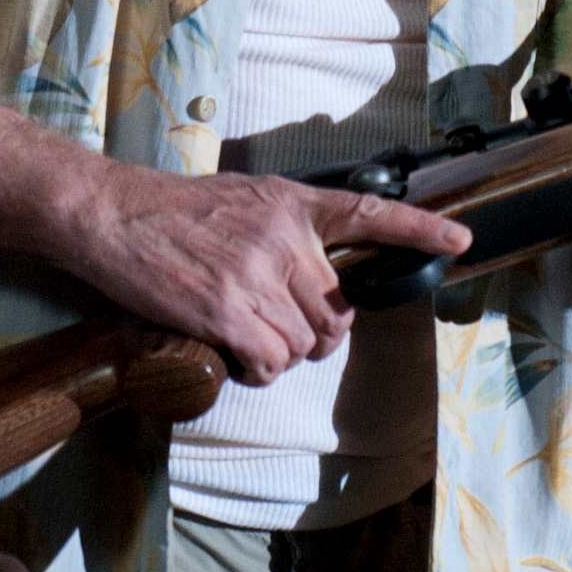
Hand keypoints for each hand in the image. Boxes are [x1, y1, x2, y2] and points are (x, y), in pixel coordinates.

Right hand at [62, 168, 472, 385]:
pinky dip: (254, 371)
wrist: (111, 216)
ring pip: (303, 345)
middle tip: (273, 329)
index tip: (459, 241)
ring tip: (241, 338)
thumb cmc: (170, 211)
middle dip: (312, 334)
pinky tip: (230, 354)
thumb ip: (284, 228)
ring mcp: (257, 275)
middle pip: (333, 314)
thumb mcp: (242, 200)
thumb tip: (313, 270)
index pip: (368, 215)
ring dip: (277, 355)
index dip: (419, 231)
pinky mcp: (228, 311)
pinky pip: (269, 363)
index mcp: (291, 205)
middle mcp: (284, 238)